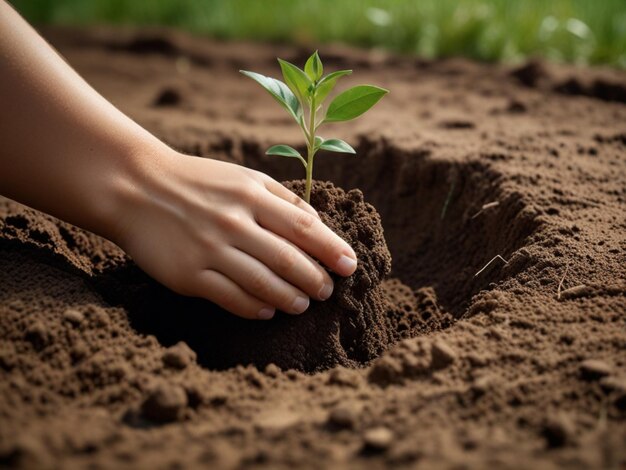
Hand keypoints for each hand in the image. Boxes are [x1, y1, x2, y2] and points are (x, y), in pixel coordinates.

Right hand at [112, 150, 357, 319]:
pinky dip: (255, 308)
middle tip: (328, 291)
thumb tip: (317, 225)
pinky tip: (268, 311)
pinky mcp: (189, 275)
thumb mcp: (242, 177)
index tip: (350, 266)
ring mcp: (210, 250)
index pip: (303, 227)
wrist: (136, 187)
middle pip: (288, 260)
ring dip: (290, 298)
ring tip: (303, 304)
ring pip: (263, 284)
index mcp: (250, 195)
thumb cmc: (197, 182)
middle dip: (316, 280)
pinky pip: (231, 298)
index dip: (332, 249)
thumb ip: (281, 198)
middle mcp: (233, 223)